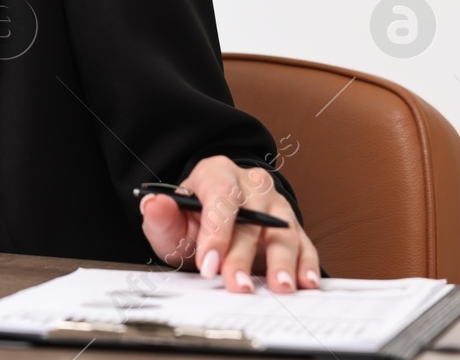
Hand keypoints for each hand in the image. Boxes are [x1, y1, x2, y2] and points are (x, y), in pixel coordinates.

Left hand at [138, 155, 320, 293]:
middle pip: (252, 217)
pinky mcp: (292, 226)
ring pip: (282, 230)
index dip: (216, 231)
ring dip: (282, 261)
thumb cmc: (192, 223)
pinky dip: (306, 263)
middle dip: (243, 255)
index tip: (208, 263)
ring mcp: (275, 204)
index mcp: (217, 173)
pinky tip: (304, 281)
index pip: (220, 196)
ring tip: (280, 286)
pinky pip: (304, 243)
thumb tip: (153, 203)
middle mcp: (251, 184)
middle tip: (239, 286)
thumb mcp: (170, 222)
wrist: (214, 227)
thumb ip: (161, 216)